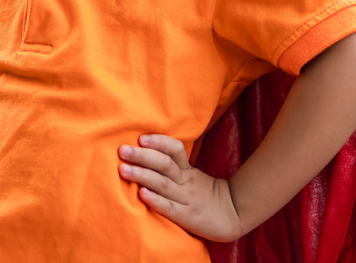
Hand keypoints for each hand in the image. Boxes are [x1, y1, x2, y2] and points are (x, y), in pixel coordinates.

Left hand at [118, 134, 243, 242]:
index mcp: (187, 169)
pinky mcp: (186, 216)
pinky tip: (142, 194)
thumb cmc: (205, 194)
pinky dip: (155, 200)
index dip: (159, 142)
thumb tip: (143, 151)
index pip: (175, 149)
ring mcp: (186, 198)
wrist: (233, 215)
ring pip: (163, 183)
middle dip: (142, 156)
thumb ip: (173, 166)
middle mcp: (185, 181)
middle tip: (122, 150)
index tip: (141, 138)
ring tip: (123, 169)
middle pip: (164, 164)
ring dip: (142, 175)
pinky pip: (169, 207)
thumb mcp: (192, 175)